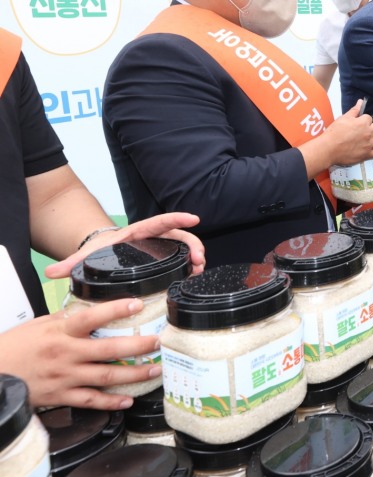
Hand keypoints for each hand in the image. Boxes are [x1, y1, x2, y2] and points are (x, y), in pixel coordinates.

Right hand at [0, 298, 160, 409]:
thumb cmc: (14, 347)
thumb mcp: (40, 325)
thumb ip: (66, 319)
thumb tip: (90, 309)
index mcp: (59, 332)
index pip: (91, 317)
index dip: (115, 309)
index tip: (137, 304)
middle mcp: (65, 354)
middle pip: (108, 349)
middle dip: (138, 346)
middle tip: (158, 342)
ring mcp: (65, 377)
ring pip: (106, 376)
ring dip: (134, 374)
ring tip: (154, 369)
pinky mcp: (61, 396)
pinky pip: (91, 400)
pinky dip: (111, 402)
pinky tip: (128, 399)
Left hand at [46, 212, 202, 279]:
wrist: (102, 252)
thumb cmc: (98, 251)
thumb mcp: (87, 255)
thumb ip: (70, 263)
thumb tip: (52, 273)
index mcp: (136, 232)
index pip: (159, 222)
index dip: (177, 218)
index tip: (194, 218)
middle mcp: (152, 238)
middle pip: (178, 236)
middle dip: (192, 245)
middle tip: (199, 259)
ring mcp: (159, 248)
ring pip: (182, 248)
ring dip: (194, 256)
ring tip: (199, 269)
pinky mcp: (161, 260)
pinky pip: (179, 259)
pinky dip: (189, 265)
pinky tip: (194, 275)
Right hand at [318, 99, 372, 168]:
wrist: (329, 148)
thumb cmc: (334, 133)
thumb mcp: (344, 118)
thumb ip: (354, 110)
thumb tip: (360, 102)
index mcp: (363, 123)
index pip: (369, 118)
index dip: (366, 118)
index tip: (364, 119)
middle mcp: (368, 133)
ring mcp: (369, 144)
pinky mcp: (367, 154)